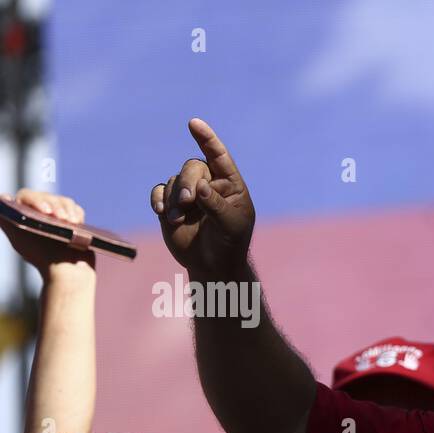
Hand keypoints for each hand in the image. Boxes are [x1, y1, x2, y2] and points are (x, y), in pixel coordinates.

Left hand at [0, 189, 93, 275]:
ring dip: (67, 209)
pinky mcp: (73, 221)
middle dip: (55, 206)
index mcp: (23, 213)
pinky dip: (77, 213)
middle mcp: (39, 212)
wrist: (68, 272)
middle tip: (61, 218)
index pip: (27, 196)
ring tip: (71, 221)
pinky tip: (76, 221)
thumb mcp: (18, 238)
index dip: (36, 200)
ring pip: (63, 201)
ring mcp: (57, 216)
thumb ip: (5, 220)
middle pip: (47, 197)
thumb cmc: (41, 256)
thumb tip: (2, 199)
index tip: (45, 211)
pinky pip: (75, 209)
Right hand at [151, 118, 254, 276]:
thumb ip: (216, 205)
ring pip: (174, 180)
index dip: (207, 139)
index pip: (219, 156)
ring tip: (179, 220)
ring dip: (175, 199)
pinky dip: (158, 200)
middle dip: (187, 182)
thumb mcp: (230, 226)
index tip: (193, 123)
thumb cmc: (229, 244)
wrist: (212, 264)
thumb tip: (199, 187)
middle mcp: (209, 183)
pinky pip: (159, 191)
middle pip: (192, 167)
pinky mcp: (171, 203)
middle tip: (188, 202)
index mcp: (230, 184)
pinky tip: (163, 213)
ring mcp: (188, 192)